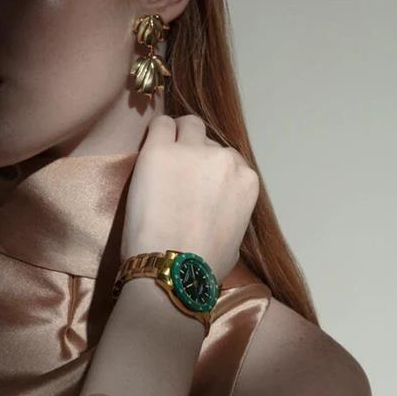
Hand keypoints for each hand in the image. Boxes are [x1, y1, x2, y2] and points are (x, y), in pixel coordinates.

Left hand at [121, 115, 258, 282]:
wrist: (173, 270)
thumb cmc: (205, 265)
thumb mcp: (235, 238)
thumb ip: (231, 211)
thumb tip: (218, 209)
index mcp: (246, 181)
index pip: (228, 159)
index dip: (208, 170)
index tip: (194, 183)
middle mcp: (225, 159)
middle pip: (208, 139)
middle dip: (194, 152)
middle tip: (176, 174)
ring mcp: (192, 151)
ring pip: (187, 125)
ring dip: (176, 138)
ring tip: (161, 163)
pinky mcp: (160, 151)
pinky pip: (160, 125)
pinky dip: (157, 133)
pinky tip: (150, 150)